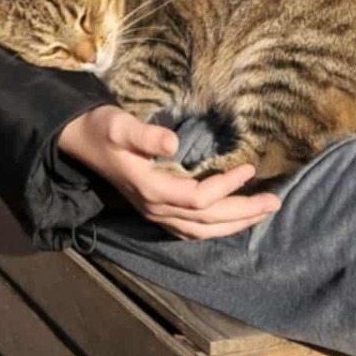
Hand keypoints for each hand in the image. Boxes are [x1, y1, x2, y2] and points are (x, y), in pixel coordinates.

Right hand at [58, 106, 280, 239]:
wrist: (81, 141)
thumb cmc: (102, 129)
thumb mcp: (120, 124)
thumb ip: (145, 134)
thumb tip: (173, 143)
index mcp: (151, 190)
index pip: (198, 199)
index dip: (226, 186)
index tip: (248, 167)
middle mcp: (156, 209)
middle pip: (207, 221)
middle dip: (242, 213)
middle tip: (275, 202)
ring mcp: (155, 214)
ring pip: (201, 230)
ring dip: (233, 223)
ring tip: (261, 212)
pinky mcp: (155, 210)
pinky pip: (191, 229)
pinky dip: (216, 226)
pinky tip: (231, 219)